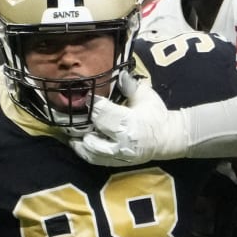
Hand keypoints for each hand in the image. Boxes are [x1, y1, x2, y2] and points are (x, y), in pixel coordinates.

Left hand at [70, 73, 187, 166]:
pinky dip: (83, 151)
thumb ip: (130, 86)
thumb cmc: (155, 114)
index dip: (93, 104)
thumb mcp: (146, 96)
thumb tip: (119, 73)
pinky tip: (77, 141)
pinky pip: (94, 160)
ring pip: (90, 151)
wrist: (166, 138)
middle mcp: (122, 143)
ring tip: (70, 130)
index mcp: (130, 124)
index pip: (103, 114)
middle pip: (93, 135)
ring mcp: (118, 156)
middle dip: (81, 125)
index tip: (87, 96)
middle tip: (71, 114)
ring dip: (78, 141)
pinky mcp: (116, 163)